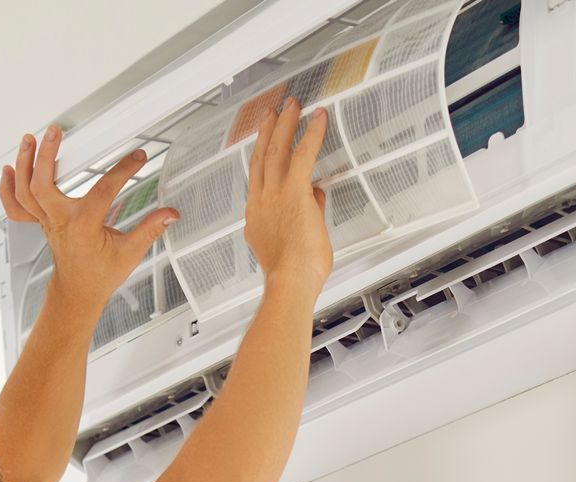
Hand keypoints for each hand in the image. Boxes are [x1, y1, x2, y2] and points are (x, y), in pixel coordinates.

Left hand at [1, 124, 180, 314]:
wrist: (78, 293)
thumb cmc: (99, 276)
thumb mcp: (129, 254)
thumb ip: (149, 230)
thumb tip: (169, 215)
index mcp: (83, 227)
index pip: (102, 190)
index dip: (121, 171)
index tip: (136, 158)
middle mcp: (61, 221)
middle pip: (42, 184)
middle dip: (45, 155)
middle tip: (54, 133)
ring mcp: (47, 221)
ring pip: (25, 191)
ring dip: (23, 164)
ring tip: (30, 140)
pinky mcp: (41, 221)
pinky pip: (17, 206)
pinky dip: (8, 188)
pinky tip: (9, 170)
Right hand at [243, 98, 333, 296]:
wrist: (289, 281)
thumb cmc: (292, 273)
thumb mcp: (295, 242)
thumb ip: (305, 214)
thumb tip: (316, 198)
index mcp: (257, 215)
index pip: (259, 181)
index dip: (261, 159)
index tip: (264, 144)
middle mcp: (260, 201)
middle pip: (261, 157)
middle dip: (268, 132)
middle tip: (272, 113)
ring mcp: (274, 195)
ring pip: (276, 149)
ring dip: (284, 124)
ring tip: (290, 106)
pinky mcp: (293, 191)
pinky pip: (302, 154)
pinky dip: (311, 133)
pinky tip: (318, 118)